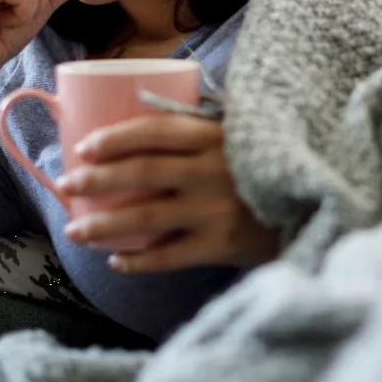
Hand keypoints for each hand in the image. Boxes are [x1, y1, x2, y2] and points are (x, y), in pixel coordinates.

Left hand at [58, 114, 279, 273]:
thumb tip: (141, 119)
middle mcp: (213, 171)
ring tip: (76, 230)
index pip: (155, 131)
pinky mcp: (224, 245)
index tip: (84, 146)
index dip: (115, 138)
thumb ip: (201, 130)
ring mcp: (217, 210)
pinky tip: (117, 262)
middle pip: (142, 173)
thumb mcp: (240, 137)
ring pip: (148, 218)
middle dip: (98, 179)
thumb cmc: (268, 167)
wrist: (314, 207)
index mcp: (216, 136)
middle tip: (67, 185)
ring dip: (105, 225)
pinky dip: (140, 261)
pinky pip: (171, 256)